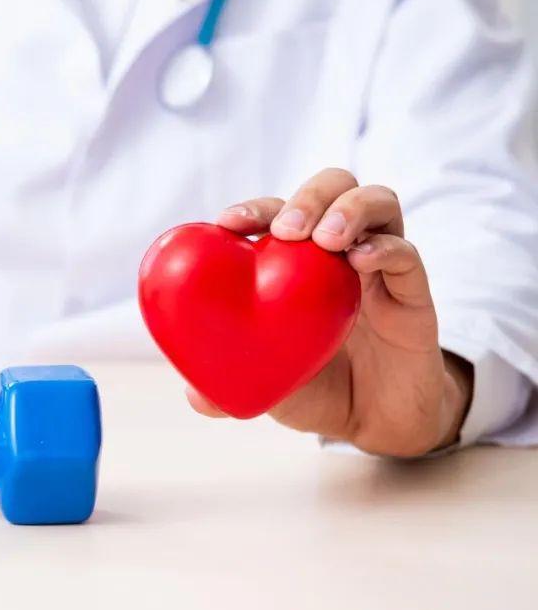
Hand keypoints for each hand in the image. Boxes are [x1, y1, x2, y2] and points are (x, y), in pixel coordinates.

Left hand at [196, 168, 472, 456]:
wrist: (374, 422)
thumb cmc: (315, 388)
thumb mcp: (265, 386)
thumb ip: (228, 386)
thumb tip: (195, 398)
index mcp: (296, 259)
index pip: (276, 212)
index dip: (254, 208)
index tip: (229, 222)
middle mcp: (338, 250)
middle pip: (332, 187)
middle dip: (307, 198)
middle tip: (288, 230)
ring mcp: (379, 265)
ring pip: (377, 202)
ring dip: (348, 210)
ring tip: (326, 240)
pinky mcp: (413, 293)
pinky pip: (407, 254)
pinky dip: (385, 247)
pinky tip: (361, 260)